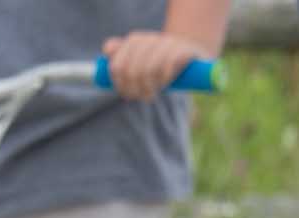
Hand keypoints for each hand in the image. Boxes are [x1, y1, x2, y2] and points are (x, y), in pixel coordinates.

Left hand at [100, 31, 215, 102]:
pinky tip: (166, 83)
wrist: (191, 52)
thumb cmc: (161, 60)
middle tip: (144, 97)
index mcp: (134, 41)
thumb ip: (121, 56)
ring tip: (153, 94)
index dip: (121, 85)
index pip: (117, 67)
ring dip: (150, 88)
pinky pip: (166, 69)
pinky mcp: (182, 50)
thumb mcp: (139, 58)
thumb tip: (106, 51)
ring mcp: (165, 43)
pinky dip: (165, 79)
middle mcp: (148, 39)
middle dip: (135, 90)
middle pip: (132, 72)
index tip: (128, 95)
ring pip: (148, 71)